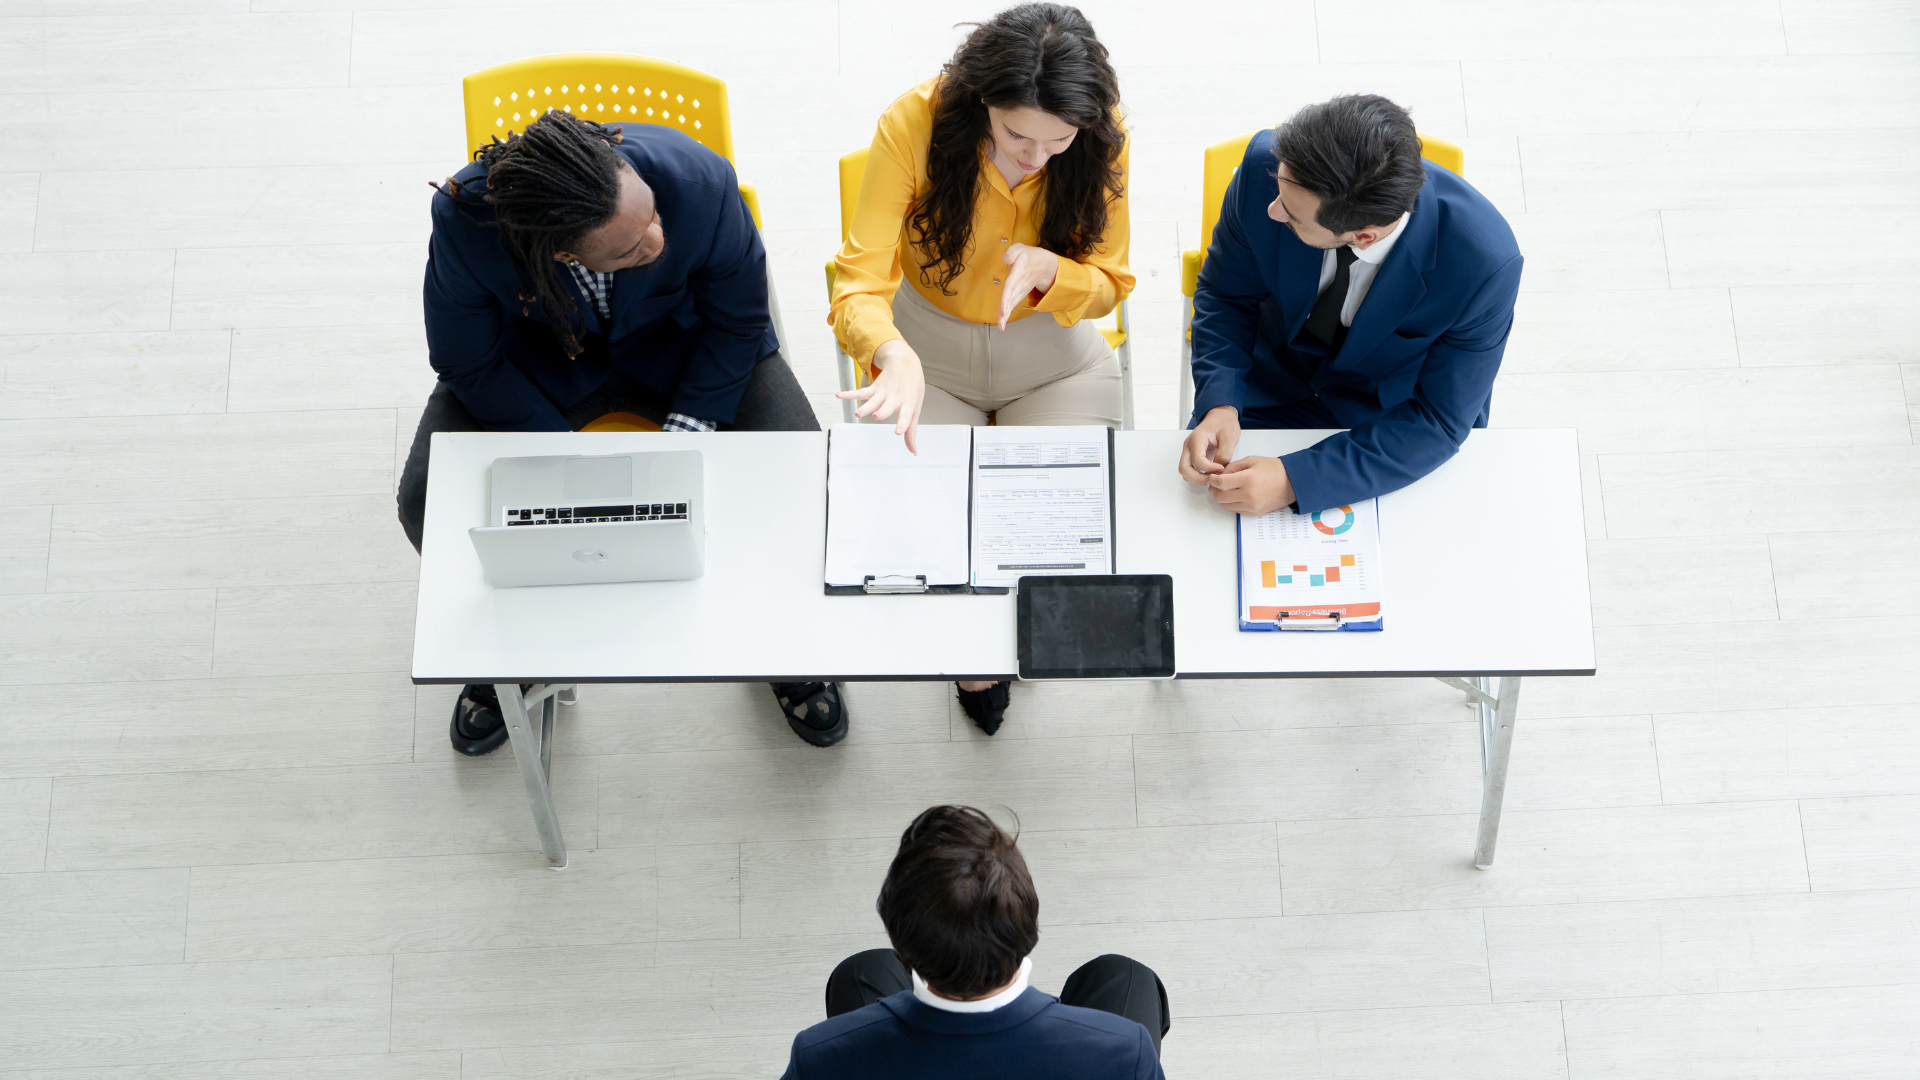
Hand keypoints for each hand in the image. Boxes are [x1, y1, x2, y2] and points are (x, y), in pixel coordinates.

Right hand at [834, 338, 926, 453]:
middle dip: (881, 412)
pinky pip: (860, 392)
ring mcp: (883, 393)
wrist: (905, 363)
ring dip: (864, 407)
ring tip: (858, 413)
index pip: (905, 416)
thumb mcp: (915, 408)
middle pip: (887, 407)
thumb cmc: (912, 388)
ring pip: (873, 401)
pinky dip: (849, 394)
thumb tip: (913, 451)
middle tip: (876, 416)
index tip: (898, 432)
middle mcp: (894, 398)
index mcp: (907, 404)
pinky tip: (839, 395)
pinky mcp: (874, 388)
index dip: (902, 424)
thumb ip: (911, 431)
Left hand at [997, 243, 1059, 328]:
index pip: (1011, 286)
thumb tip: (1006, 258)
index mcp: (1019, 272)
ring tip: (1001, 326)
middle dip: (1006, 312)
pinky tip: (1002, 321)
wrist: (1044, 265)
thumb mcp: (1020, 248)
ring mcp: (1021, 290)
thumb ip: (1012, 251)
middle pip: (1011, 299)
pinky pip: (1013, 303)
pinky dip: (1007, 313)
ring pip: (1012, 303)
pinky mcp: (1019, 293)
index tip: (1003, 310)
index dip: (1006, 298)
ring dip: (1006, 315)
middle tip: (1001, 324)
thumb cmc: (1028, 255)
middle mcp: (1020, 284)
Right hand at [1177, 406, 1241, 483]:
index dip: (1209, 469)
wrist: (1221, 417)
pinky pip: (1189, 470)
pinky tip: (1209, 475)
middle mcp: (1189, 446)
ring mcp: (1188, 451)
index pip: (1197, 460)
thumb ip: (1225, 454)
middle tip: (1213, 479)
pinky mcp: (1192, 456)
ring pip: (1185, 472)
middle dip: (1199, 479)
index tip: (1222, 469)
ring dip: (1197, 479)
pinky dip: (1197, 476)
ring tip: (1212, 477)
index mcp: (1197, 439)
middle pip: (1184, 469)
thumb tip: (1219, 470)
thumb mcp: (1230, 437)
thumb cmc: (1224, 423)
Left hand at [1207, 456, 1295, 514]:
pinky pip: (1236, 510)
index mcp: (1247, 480)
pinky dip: (1232, 504)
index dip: (1212, 480)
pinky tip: (1236, 495)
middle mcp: (1248, 495)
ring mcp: (1251, 506)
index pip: (1221, 483)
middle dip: (1214, 490)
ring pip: (1226, 506)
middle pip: (1220, 497)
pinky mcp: (1254, 513)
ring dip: (1222, 498)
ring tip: (1227, 489)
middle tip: (1216, 484)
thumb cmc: (1274, 469)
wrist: (1292, 483)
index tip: (1212, 477)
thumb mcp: (1252, 461)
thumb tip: (1220, 474)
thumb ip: (1233, 467)